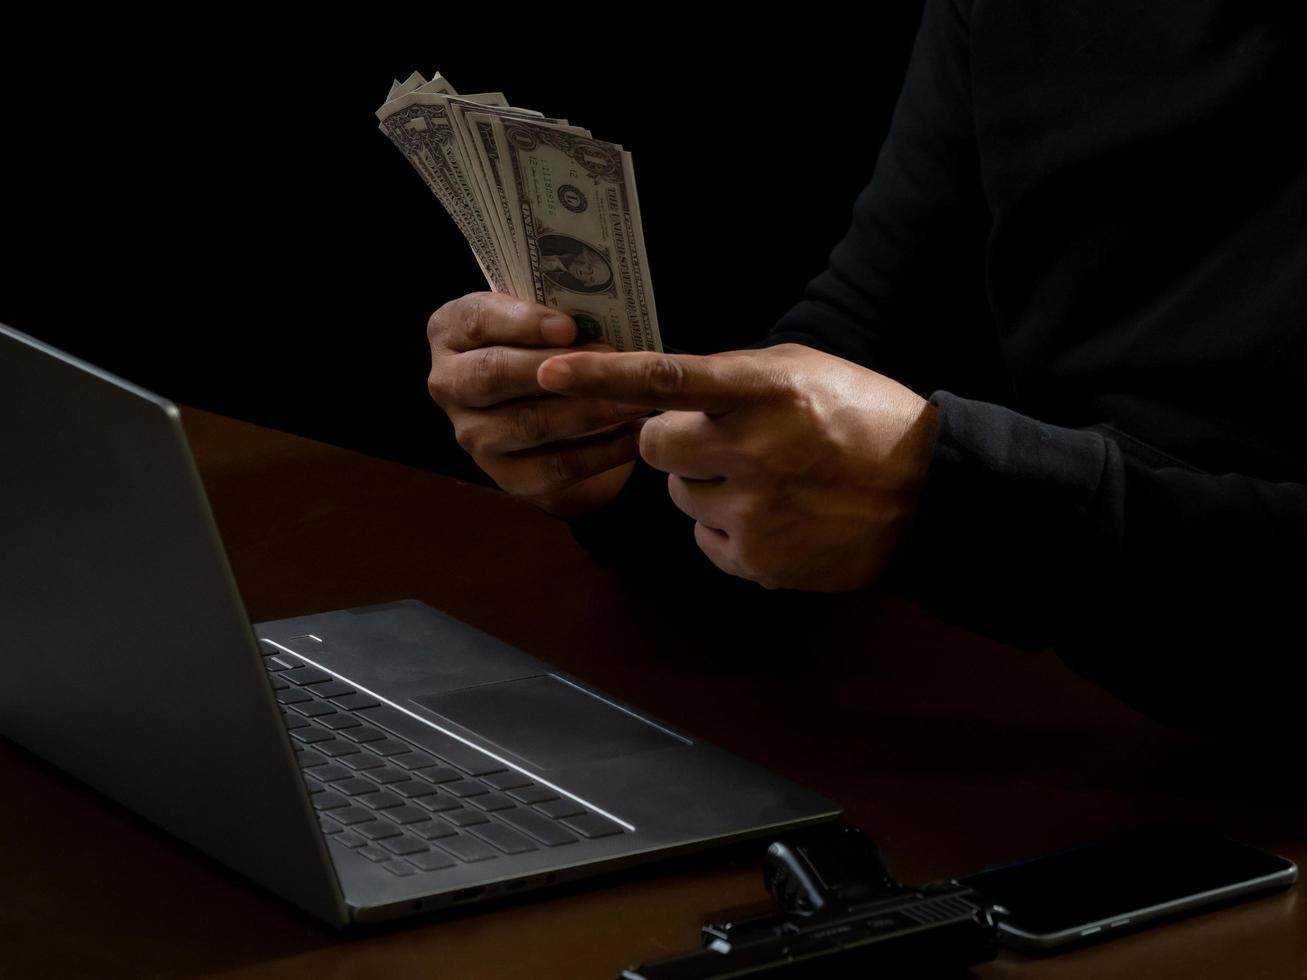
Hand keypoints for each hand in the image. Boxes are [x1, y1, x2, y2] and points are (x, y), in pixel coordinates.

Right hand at [426, 293, 645, 516]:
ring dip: (589, 411)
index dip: (522, 322)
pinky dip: (601, 452)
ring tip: (635, 399)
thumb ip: (555, 316)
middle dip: (560, 369)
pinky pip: (557, 466)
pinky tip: (634, 436)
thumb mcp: (543, 320)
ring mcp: (473, 436)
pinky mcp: (508, 477)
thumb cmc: (549, 348)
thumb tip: (596, 324)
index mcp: (451, 332)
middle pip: (496, 374)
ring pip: (530, 423)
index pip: (476, 320)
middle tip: (616, 364)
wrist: (552, 410)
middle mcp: (449, 384)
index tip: (569, 327)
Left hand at [537, 343, 938, 589]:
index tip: (550, 372)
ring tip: (767, 481)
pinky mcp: (756, 562)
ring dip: (707, 484)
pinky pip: (705, 540)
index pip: (667, 379)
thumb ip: (734, 377)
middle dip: (672, 440)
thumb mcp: (804, 372)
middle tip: (718, 439)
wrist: (928, 496)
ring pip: (681, 495)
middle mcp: (753, 450)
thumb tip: (667, 391)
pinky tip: (776, 516)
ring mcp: (753, 512)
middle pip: (655, 446)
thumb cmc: (863, 419)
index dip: (603, 376)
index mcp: (765, 391)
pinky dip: (729, 528)